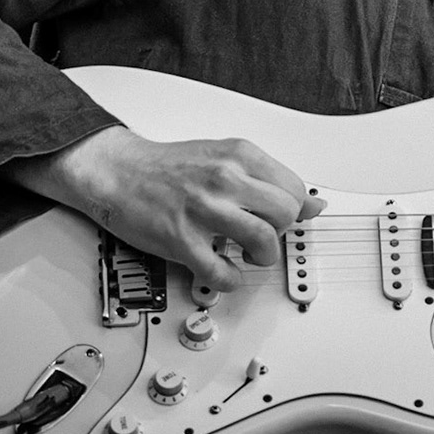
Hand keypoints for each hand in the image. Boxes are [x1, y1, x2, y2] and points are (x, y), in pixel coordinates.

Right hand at [6, 125, 325, 291]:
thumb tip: (313, 205)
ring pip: (261, 240)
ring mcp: (202, 209)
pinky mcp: (180, 238)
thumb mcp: (226, 157)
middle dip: (281, 233)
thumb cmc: (171, 167)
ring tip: (250, 255)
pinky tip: (224, 270)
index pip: (295, 189)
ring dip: (262, 257)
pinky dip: (230, 279)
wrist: (119, 172)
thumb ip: (268, 179)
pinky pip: (221, 272)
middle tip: (265, 236)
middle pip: (284, 214)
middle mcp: (225, 178)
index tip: (282, 219)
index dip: (294, 211)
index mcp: (240, 155)